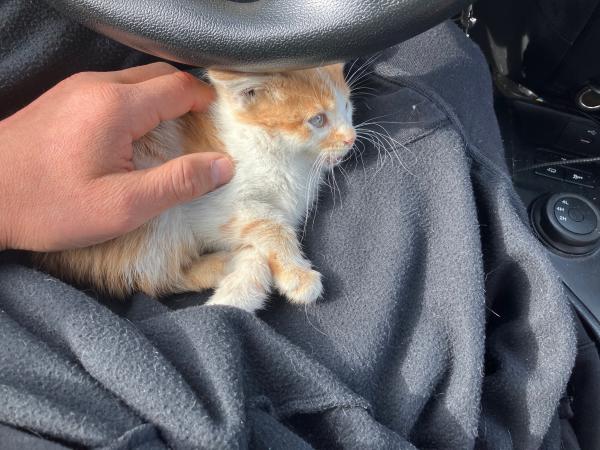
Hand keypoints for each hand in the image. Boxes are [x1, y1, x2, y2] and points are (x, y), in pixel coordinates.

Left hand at [0, 62, 232, 251]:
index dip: (205, 101)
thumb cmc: (49, 205)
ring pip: (134, 79)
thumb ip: (178, 183)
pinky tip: (135, 132)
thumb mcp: (122, 205)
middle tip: (202, 124)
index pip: (178, 88)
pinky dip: (136, 102)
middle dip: (186, 95)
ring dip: (160, 97)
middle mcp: (96, 86)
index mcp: (117, 107)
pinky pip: (112, 89)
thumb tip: (223, 166)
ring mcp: (75, 89)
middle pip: (158, 75)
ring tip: (173, 130)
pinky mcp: (62, 99)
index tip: (220, 121)